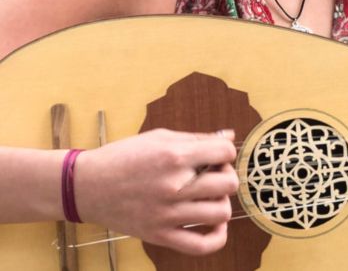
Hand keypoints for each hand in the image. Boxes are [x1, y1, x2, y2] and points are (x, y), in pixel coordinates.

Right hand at [73, 129, 239, 254]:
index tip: (215, 156)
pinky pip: (201, 245)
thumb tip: (230, 135)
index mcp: (174, 156)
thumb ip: (196, 138)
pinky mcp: (159, 235)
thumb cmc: (122, 157)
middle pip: (229, 184)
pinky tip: (213, 225)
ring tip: (207, 198)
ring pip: (221, 213)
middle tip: (211, 175)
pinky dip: (217, 238)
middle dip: (225, 176)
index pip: (226, 152)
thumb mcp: (158, 138)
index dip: (226, 152)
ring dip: (220, 203)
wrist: (84, 186)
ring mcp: (167, 214)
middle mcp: (173, 185)